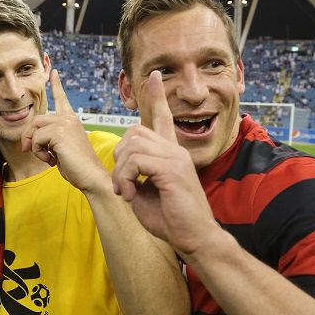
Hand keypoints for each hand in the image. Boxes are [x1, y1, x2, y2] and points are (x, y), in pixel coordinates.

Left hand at [20, 69, 107, 192]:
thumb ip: (49, 139)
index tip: (53, 72)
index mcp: (72, 120)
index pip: (62, 99)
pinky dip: (38, 153)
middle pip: (36, 120)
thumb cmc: (78, 168)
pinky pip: (36, 139)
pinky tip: (52, 161)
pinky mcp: (59, 132)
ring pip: (34, 129)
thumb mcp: (61, 150)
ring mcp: (64, 124)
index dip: (56, 85)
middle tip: (29, 151)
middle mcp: (69, 118)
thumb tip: (29, 140)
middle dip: (28, 137)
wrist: (92, 177)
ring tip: (47, 158)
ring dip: (34, 146)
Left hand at [111, 70, 214, 254]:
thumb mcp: (146, 193)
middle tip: (121, 184)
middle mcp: (176, 150)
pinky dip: (125, 178)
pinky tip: (131, 195)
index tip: (154, 75)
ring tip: (126, 193)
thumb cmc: (171, 220)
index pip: (164, 117)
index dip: (157, 97)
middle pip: (134, 132)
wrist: (195, 239)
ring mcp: (176, 158)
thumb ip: (134, 174)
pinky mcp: (173, 170)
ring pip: (132, 146)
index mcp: (171, 154)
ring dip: (120, 171)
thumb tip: (120, 167)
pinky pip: (136, 161)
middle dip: (119, 156)